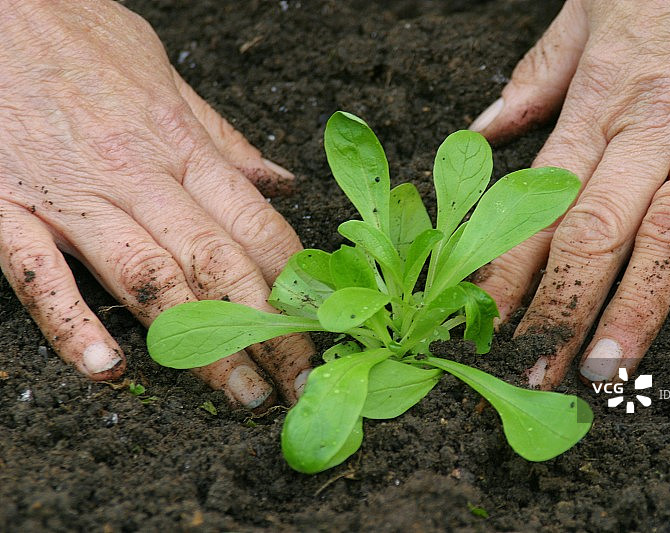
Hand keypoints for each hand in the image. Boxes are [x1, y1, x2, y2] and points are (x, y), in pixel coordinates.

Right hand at [0, 0, 312, 406]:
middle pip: (219, 265)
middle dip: (270, 331)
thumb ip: (222, 139)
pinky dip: (71, 325)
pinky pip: (40, 275)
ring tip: (243, 394)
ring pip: (149, 279)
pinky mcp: (5, 207)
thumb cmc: (73, 31)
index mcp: (181, 144)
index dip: (299, 285)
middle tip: (304, 384)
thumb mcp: (164, 74)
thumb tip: (281, 184)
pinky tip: (107, 370)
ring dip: (201, 345)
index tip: (328, 329)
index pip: (258, 227)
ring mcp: (71, 193)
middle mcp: (137, 174)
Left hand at [470, 0, 669, 388]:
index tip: (484, 322)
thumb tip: (483, 128)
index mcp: (599, 103)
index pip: (539, 202)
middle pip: (596, 232)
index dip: (507, 268)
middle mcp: (652, 129)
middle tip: (536, 371)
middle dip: (561, 308)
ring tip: (607, 367)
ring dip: (638, 306)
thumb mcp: (588, 10)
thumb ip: (536, 76)